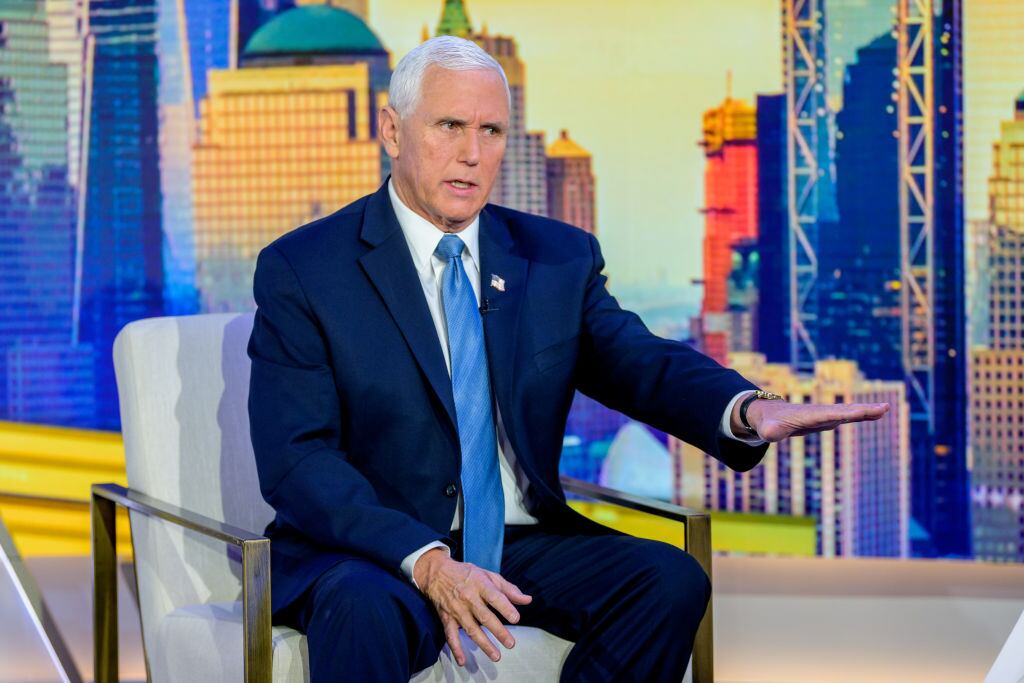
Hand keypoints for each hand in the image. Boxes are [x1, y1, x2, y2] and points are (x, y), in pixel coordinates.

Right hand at [413, 548, 532, 665]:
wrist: (437, 573)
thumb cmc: (467, 574)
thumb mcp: (488, 575)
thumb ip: (509, 589)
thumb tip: (527, 600)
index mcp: (480, 584)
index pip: (494, 597)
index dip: (505, 608)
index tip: (516, 619)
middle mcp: (468, 598)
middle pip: (485, 616)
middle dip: (498, 631)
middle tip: (510, 643)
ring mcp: (457, 609)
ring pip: (471, 629)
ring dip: (484, 644)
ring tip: (496, 655)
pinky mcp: (447, 618)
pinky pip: (451, 635)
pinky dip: (456, 649)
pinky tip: (463, 660)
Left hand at [738, 397, 889, 442]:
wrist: (771, 415)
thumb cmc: (770, 424)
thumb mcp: (768, 430)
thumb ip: (771, 431)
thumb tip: (772, 434)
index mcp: (809, 415)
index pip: (830, 414)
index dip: (845, 414)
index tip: (861, 412)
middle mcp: (821, 413)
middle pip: (845, 411)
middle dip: (863, 410)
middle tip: (884, 407)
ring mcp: (827, 415)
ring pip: (850, 412)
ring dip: (868, 411)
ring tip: (886, 408)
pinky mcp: (829, 419)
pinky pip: (849, 417)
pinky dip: (863, 415)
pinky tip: (877, 414)